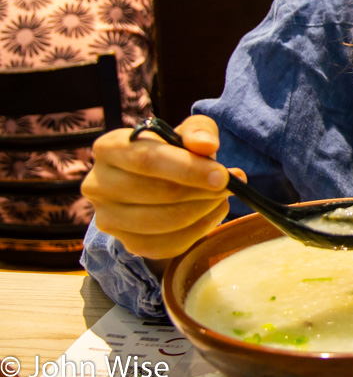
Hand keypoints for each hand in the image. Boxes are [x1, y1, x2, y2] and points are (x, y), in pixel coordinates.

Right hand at [83, 115, 244, 262]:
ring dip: (202, 211)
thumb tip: (207, 146)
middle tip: (231, 187)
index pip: (146, 160)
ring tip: (222, 198)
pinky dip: (197, 231)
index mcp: (109, 148)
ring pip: (162, 222)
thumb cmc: (174, 152)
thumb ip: (199, 131)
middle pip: (156, 193)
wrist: (158, 182)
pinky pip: (166, 245)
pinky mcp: (126, 243)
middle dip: (201, 192)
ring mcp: (108, 218)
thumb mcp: (187, 132)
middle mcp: (98, 184)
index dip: (187, 169)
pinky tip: (211, 213)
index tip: (222, 176)